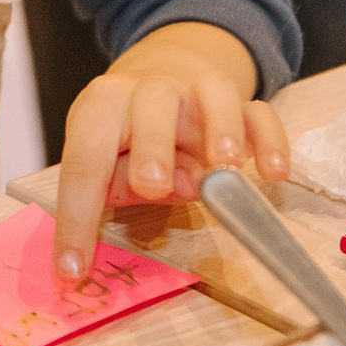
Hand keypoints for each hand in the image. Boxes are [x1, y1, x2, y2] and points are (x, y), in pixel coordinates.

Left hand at [52, 22, 287, 283]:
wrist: (160, 75)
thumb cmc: (125, 133)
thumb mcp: (105, 157)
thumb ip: (120, 182)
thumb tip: (164, 190)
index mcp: (102, 106)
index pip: (85, 158)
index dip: (77, 215)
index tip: (72, 269)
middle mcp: (149, 90)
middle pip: (151, 103)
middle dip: (151, 144)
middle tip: (153, 186)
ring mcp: (196, 91)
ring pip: (212, 93)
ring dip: (221, 129)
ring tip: (226, 169)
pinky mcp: (238, 101)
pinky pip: (259, 113)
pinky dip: (269, 140)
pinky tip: (273, 174)